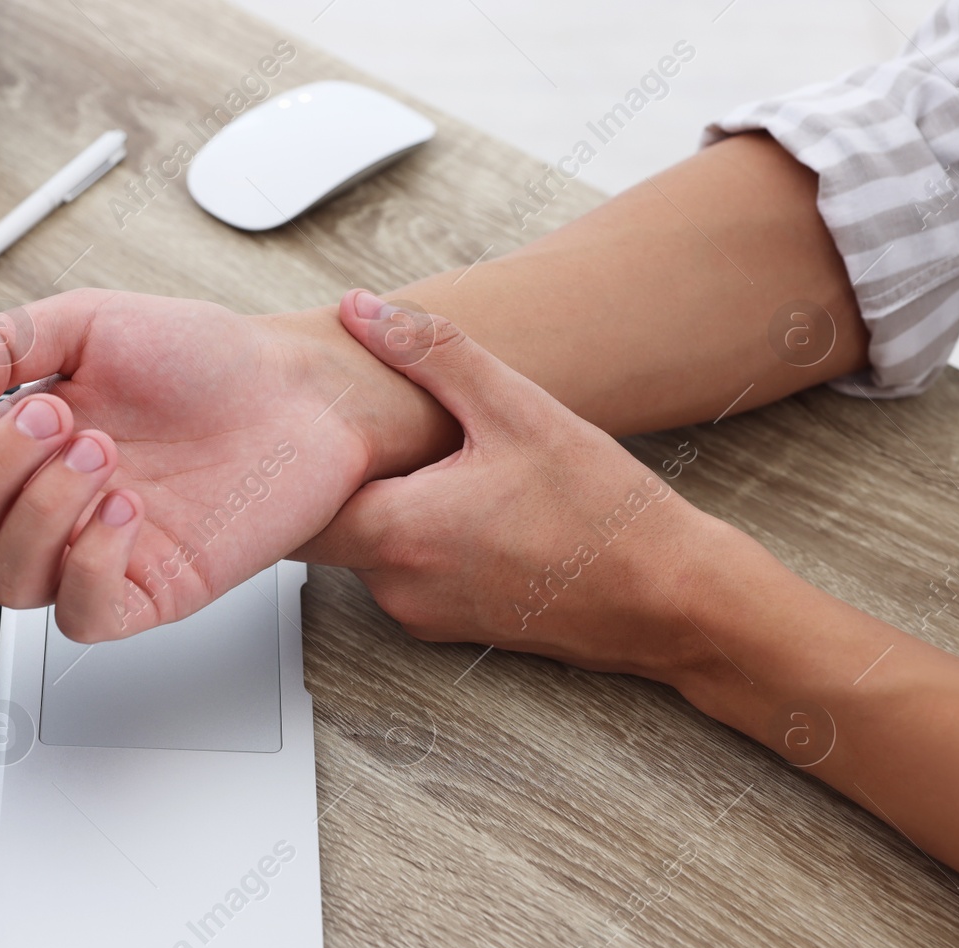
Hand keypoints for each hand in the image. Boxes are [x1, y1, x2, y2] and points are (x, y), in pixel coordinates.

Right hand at [0, 289, 456, 641]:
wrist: (298, 391)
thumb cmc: (201, 360)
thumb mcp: (86, 322)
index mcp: (9, 448)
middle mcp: (38, 509)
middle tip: (55, 416)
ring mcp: (88, 555)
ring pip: (4, 583)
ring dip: (40, 509)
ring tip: (103, 450)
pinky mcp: (144, 592)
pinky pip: (79, 614)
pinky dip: (89, 559)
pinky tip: (129, 506)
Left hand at [300, 291, 733, 678]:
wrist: (668, 599)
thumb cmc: (602, 514)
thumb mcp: (517, 409)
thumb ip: (430, 353)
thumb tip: (362, 310)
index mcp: (395, 533)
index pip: (290, 504)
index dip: (292, 458)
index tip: (306, 420)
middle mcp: (393, 586)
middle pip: (324, 523)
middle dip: (342, 473)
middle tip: (368, 424)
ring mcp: (418, 614)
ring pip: (365, 546)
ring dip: (385, 502)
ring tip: (433, 458)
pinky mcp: (446, 626)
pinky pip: (404, 570)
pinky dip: (417, 533)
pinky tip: (466, 500)